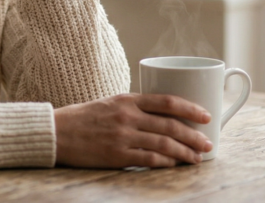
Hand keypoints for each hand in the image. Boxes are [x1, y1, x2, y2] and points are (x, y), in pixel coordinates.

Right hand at [53, 93, 212, 167]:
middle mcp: (127, 116)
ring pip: (163, 144)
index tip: (206, 116)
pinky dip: (165, 162)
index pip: (167, 101)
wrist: (56, 132)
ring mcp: (122, 136)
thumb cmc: (84, 117)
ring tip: (196, 158)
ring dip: (184, 152)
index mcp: (128, 99)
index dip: (190, 109)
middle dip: (194, 136)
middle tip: (208, 143)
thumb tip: (163, 114)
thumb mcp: (111, 103)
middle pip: (170, 125)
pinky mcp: (116, 155)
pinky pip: (148, 159)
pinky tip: (174, 164)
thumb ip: (135, 107)